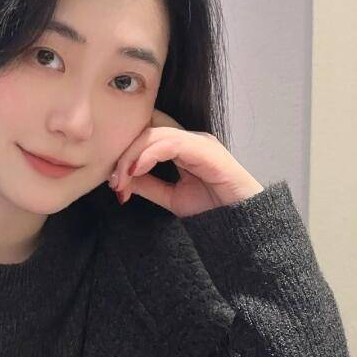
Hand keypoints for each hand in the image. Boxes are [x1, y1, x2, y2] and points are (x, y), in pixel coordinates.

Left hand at [108, 110, 263, 217]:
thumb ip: (149, 185)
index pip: (147, 131)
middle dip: (123, 154)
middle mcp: (191, 140)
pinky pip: (172, 142)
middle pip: (146, 130)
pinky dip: (149, 154)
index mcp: (183, 147)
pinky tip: (136, 170)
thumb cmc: (216, 212)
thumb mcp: (172, 198)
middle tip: (112, 182)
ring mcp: (200, 143)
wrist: (245, 227)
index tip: (111, 178)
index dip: (124, 147)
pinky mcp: (208, 151)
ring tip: (120, 180)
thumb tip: (121, 178)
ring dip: (131, 157)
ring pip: (155, 133)